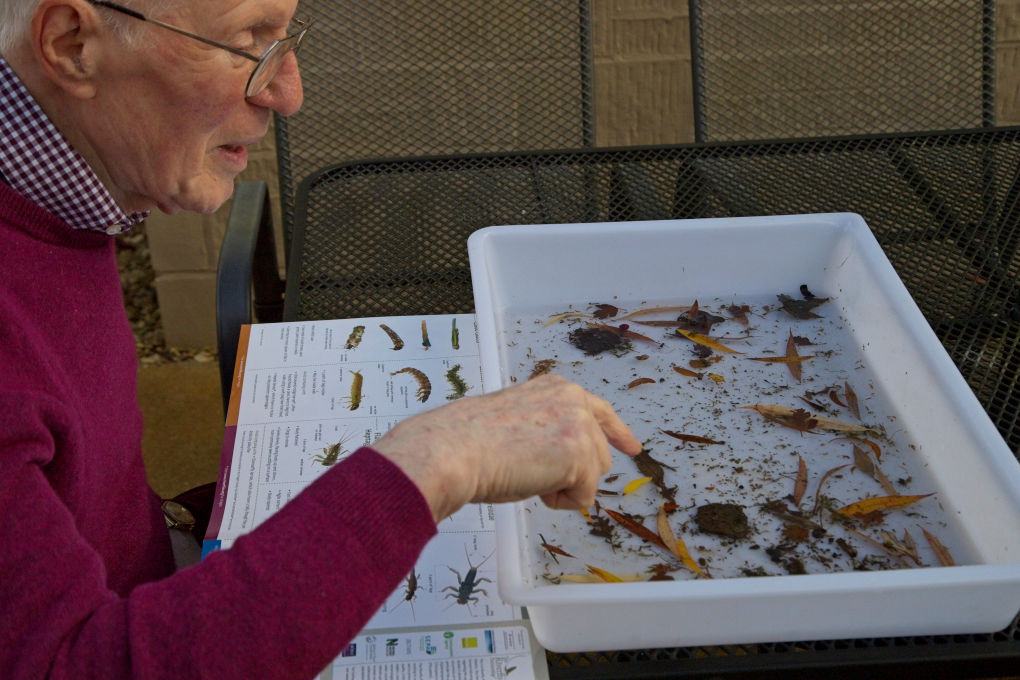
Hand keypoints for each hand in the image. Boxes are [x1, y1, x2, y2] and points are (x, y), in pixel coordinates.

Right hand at [372, 375, 640, 521]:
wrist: (453, 450)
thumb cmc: (469, 440)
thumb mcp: (517, 419)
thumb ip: (547, 427)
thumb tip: (562, 459)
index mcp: (555, 388)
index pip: (599, 410)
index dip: (617, 432)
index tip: (632, 448)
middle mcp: (574, 399)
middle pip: (600, 453)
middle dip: (573, 474)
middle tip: (532, 474)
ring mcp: (580, 425)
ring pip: (593, 477)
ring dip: (562, 487)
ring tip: (525, 474)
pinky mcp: (581, 455)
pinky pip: (584, 497)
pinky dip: (559, 502)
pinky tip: (531, 485)